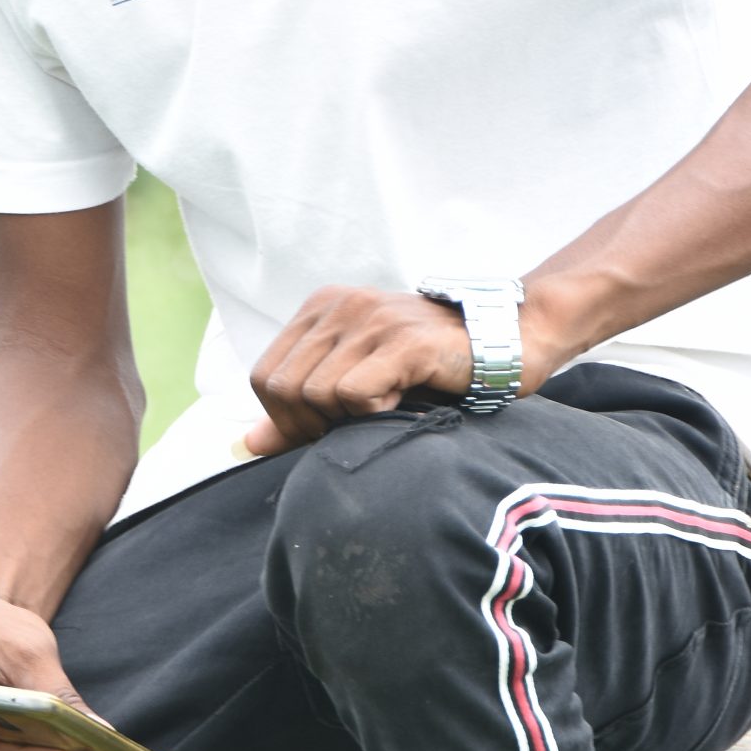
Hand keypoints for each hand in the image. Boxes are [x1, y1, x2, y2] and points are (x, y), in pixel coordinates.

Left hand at [242, 280, 571, 456]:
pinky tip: (401, 401)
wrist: (505, 340)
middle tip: (354, 425)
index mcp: (321, 308)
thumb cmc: (429, 367)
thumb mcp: (355, 382)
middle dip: (309, 426)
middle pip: (281, 389)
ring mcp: (371, 319)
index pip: (263, 377)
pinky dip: (372, 413)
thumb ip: (300, 411)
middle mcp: (340, 305)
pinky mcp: (403, 342)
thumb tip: (245, 444)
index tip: (325, 428)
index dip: (285, 418)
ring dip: (345, 419)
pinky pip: (353, 394)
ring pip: (314, 394)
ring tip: (384, 407)